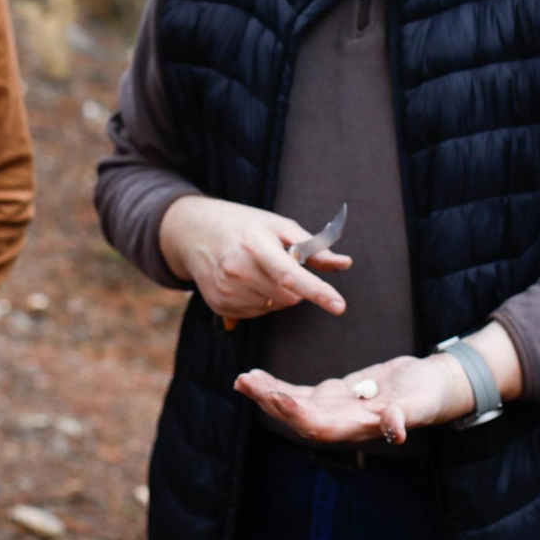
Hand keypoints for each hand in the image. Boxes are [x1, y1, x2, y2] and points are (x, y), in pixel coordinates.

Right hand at [159, 196, 350, 321]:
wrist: (194, 232)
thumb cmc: (243, 225)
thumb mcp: (277, 225)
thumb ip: (312, 246)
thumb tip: (345, 263)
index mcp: (255, 245)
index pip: (291, 275)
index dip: (317, 291)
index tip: (339, 306)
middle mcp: (238, 270)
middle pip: (288, 296)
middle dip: (295, 285)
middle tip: (278, 262)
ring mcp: (226, 291)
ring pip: (275, 306)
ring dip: (277, 293)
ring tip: (257, 269)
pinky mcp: (219, 305)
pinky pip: (258, 313)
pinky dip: (261, 300)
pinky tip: (246, 281)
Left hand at [235, 323, 522, 445]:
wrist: (433, 386)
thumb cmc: (430, 394)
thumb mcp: (421, 402)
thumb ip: (405, 416)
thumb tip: (397, 432)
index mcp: (359, 426)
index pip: (320, 425)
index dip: (297, 413)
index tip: (277, 396)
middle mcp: (341, 422)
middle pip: (298, 416)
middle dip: (271, 401)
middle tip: (245, 381)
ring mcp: (335, 409)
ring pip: (294, 404)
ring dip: (267, 393)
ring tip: (243, 379)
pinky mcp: (334, 395)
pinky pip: (300, 393)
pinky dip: (278, 386)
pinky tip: (256, 377)